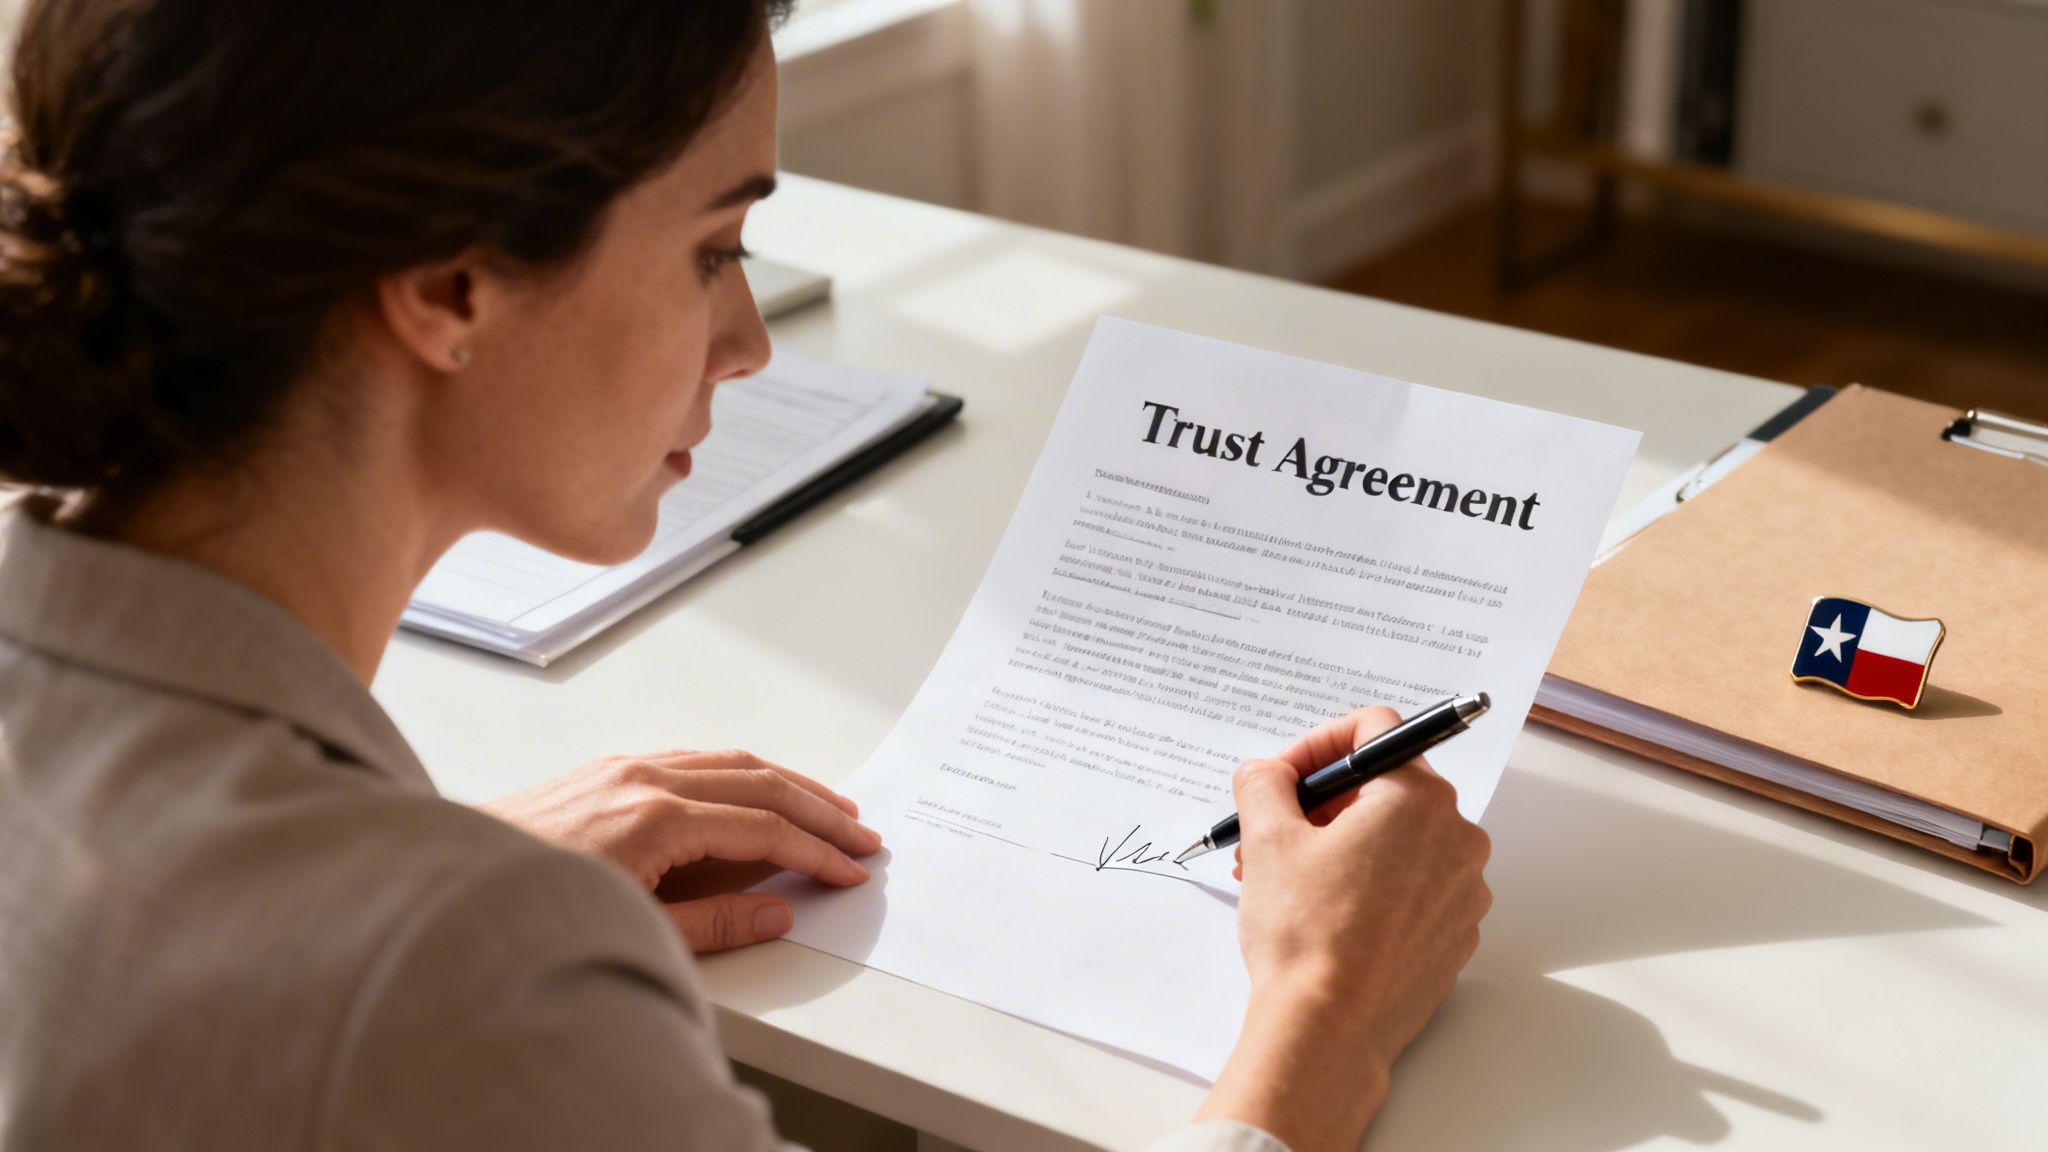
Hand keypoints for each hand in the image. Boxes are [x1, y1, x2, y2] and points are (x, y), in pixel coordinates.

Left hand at [482, 750, 881, 953]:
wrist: (449, 883)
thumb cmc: (531, 904)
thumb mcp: (635, 929)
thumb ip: (714, 922)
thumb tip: (777, 911)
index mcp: (656, 817)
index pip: (763, 828)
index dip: (815, 850)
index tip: (849, 869)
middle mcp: (644, 779)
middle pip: (759, 782)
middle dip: (819, 808)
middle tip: (863, 834)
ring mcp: (624, 768)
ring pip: (729, 759)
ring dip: (787, 781)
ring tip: (829, 805)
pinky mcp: (606, 770)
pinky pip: (693, 757)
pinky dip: (740, 770)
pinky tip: (757, 786)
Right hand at [1197, 707, 1491, 1151]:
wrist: (1329, 1029)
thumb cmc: (1305, 934)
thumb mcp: (1266, 838)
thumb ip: (1264, 782)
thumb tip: (1267, 773)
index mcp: (1418, 799)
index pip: (1375, 731)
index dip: (1317, 745)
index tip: (1284, 777)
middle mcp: (1456, 838)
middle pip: (1386, 788)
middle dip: (1323, 803)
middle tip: (1274, 830)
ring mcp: (1462, 891)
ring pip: (1397, 840)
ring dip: (1341, 845)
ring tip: (1286, 878)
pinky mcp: (1454, 935)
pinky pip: (1412, 888)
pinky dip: (1370, 886)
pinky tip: (1323, 914)